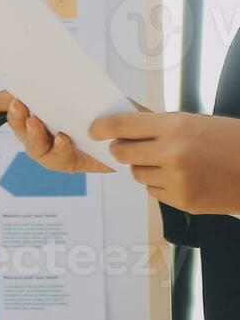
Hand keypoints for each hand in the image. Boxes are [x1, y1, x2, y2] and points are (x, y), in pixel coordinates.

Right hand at [0, 91, 112, 174]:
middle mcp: (38, 132)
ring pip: (34, 147)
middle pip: (17, 128)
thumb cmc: (99, 106)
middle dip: (14, 118)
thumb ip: (44, 83)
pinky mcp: (69, 162)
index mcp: (34, 110)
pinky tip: (63, 139)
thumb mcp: (72, 87)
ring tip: (35, 123)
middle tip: (18, 106)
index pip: (4, 108)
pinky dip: (59, 148)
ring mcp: (52, 149)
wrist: (132, 129)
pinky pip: (58, 158)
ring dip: (33, 135)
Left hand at [91, 111, 239, 213]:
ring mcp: (176, 180)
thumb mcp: (196, 122)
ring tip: (170, 161)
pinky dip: (161, 184)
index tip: (94, 130)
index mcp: (176, 127)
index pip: (122, 126)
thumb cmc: (230, 141)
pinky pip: (152, 191)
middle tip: (130, 146)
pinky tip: (182, 177)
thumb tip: (123, 118)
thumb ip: (158, 123)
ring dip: (145, 167)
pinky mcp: (181, 201)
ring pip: (136, 174)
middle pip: (121, 153)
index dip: (102, 128)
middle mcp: (172, 153)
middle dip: (122, 149)